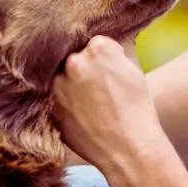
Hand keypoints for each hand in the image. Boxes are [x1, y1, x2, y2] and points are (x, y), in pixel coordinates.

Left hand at [53, 36, 166, 174]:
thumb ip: (119, 48)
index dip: (105, 57)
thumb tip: (112, 37)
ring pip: (62, 77)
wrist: (128, 149)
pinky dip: (66, 103)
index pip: (95, 43)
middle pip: (75, 57)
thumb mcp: (134, 70)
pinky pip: (55, 99)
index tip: (112, 71)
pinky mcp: (50, 108)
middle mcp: (74, 63)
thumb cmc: (137, 109)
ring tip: (91, 103)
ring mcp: (58, 86)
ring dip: (72, 85)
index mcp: (98, 49)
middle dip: (85, 69)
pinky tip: (83, 114)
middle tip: (99, 87)